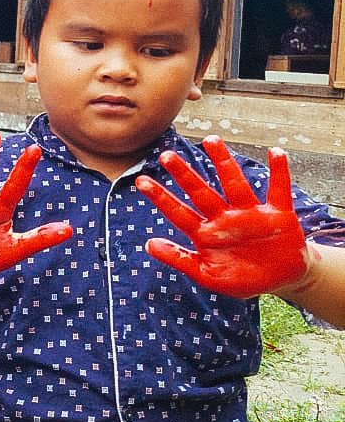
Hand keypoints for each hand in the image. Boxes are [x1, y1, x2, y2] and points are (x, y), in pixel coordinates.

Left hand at [138, 137, 309, 297]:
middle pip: (202, 192)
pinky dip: (279, 172)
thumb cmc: (242, 278)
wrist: (281, 281)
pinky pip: (278, 189)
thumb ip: (180, 259)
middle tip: (166, 155)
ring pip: (234, 183)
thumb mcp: (207, 275)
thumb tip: (148, 244)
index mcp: (206, 234)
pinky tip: (275, 152)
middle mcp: (225, 218)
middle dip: (184, 175)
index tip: (140, 181)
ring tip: (211, 140)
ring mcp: (251, 214)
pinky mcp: (279, 215)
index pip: (178, 212)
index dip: (160, 198)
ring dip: (224, 162)